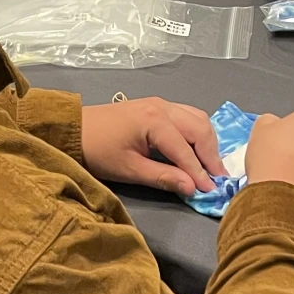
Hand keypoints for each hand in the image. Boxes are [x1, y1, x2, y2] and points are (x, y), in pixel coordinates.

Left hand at [81, 98, 226, 195]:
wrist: (74, 129)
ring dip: (207, 141)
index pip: (186, 149)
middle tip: (218, 178)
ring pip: (197, 119)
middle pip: (200, 128)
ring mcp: (161, 103)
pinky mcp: (157, 106)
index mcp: (155, 121)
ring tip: (211, 165)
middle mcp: (163, 107)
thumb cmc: (98, 151)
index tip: (211, 190)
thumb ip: (163, 177)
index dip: (200, 172)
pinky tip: (197, 149)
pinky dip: (198, 132)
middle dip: (211, 154)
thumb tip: (193, 187)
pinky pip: (187, 116)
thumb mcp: (130, 170)